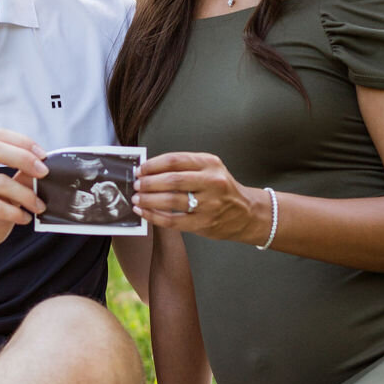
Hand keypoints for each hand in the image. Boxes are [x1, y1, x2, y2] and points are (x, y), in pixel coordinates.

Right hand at [0, 129, 47, 271]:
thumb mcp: (5, 196)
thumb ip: (19, 179)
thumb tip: (42, 167)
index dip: (23, 142)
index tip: (43, 155)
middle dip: (25, 159)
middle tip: (44, 173)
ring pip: (0, 181)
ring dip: (26, 195)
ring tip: (39, 206)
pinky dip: (15, 213)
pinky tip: (24, 219)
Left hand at [133, 152, 271, 244]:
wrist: (247, 213)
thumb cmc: (222, 188)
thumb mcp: (210, 168)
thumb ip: (185, 166)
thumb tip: (150, 169)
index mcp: (210, 163)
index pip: (175, 160)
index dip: (153, 164)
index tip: (140, 169)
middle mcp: (211, 182)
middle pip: (172, 180)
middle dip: (149, 182)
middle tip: (136, 184)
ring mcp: (209, 204)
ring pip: (171, 200)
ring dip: (148, 199)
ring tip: (136, 198)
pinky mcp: (204, 223)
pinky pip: (173, 221)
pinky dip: (155, 216)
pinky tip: (144, 213)